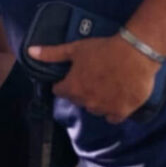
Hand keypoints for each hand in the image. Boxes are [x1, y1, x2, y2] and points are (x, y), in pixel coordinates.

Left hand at [28, 34, 159, 123]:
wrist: (135, 54)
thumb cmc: (103, 49)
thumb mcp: (75, 49)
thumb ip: (51, 54)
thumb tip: (29, 52)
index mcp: (73, 88)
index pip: (60, 91)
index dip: (64, 82)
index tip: (73, 75)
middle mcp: (87, 102)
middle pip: (77, 100)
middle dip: (80, 91)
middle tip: (91, 77)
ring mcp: (104, 108)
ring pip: (94, 109)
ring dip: (96, 101)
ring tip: (104, 86)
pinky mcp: (122, 112)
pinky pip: (112, 117)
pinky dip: (112, 111)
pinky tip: (115, 99)